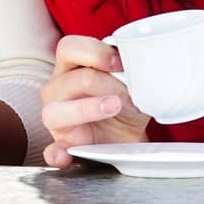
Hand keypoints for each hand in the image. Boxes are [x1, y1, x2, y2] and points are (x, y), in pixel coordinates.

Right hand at [40, 34, 149, 167]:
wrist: (128, 140)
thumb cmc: (123, 104)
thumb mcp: (131, 84)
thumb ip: (133, 71)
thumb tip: (152, 64)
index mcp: (71, 67)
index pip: (69, 48)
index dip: (94, 52)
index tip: (119, 62)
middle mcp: (58, 90)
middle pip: (70, 80)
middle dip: (105, 83)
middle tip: (129, 93)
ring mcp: (57, 118)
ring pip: (54, 111)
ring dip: (86, 109)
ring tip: (113, 108)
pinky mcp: (62, 145)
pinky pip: (51, 151)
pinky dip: (57, 153)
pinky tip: (66, 155)